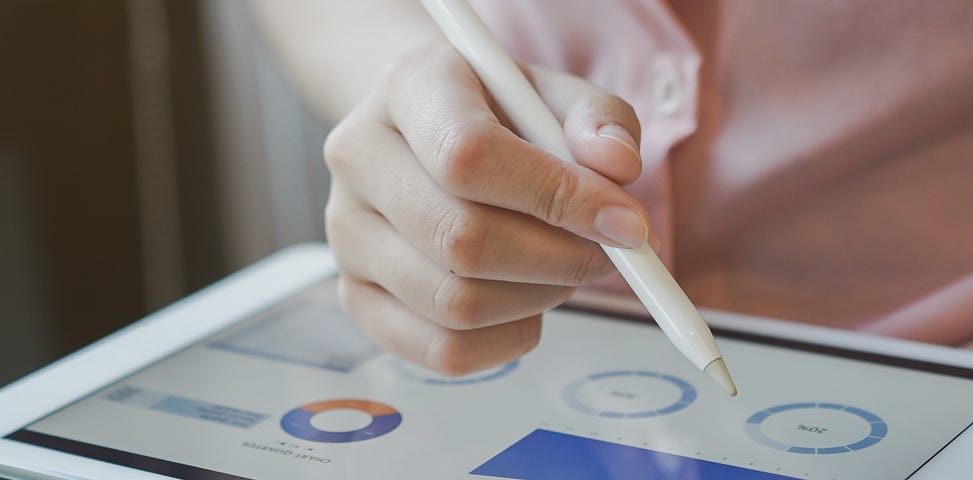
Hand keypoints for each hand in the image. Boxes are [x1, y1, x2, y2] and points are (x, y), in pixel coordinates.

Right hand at [324, 43, 649, 375]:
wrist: (426, 134)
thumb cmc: (497, 115)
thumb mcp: (552, 94)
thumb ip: (597, 121)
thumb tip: (617, 170)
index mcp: (406, 88)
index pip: (468, 155)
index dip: (556, 196)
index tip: (626, 222)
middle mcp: (358, 158)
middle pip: (460, 239)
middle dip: (558, 259)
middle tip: (607, 255)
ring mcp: (346, 233)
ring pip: (454, 304)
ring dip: (537, 300)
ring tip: (562, 269)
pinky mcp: (355, 295)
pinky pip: (442, 350)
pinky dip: (507, 339)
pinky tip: (527, 303)